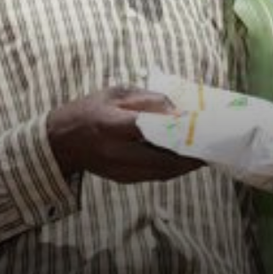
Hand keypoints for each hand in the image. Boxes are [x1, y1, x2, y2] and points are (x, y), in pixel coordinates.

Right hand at [46, 86, 201, 182]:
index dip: (177, 129)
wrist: (61, 142)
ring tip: (203, 153)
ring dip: (185, 165)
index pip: (151, 129)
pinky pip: (155, 176)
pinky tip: (183, 159)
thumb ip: (146, 100)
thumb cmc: (89, 111)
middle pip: (163, 159)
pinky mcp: (123, 179)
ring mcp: (120, 170)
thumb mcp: (114, 94)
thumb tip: (176, 110)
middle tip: (211, 147)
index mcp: (112, 126)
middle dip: (190, 156)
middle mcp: (117, 152)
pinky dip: (172, 168)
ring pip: (162, 173)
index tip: (199, 125)